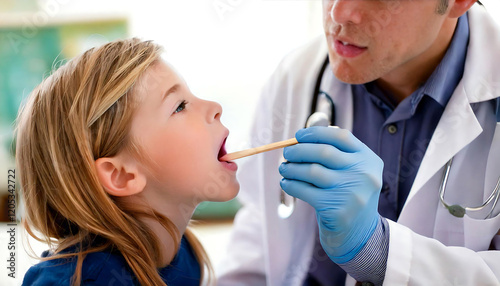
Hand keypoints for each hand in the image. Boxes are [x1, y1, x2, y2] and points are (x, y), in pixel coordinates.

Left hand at [279, 126, 382, 263]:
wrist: (359, 235)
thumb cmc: (347, 196)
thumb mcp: (351, 173)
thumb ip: (334, 153)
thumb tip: (301, 138)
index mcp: (369, 160)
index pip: (341, 136)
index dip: (316, 133)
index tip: (298, 135)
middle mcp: (364, 174)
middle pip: (324, 152)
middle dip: (299, 150)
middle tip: (286, 153)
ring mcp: (351, 193)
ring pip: (312, 171)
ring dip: (292, 168)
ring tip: (284, 169)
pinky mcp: (337, 210)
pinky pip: (305, 190)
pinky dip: (291, 184)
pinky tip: (286, 183)